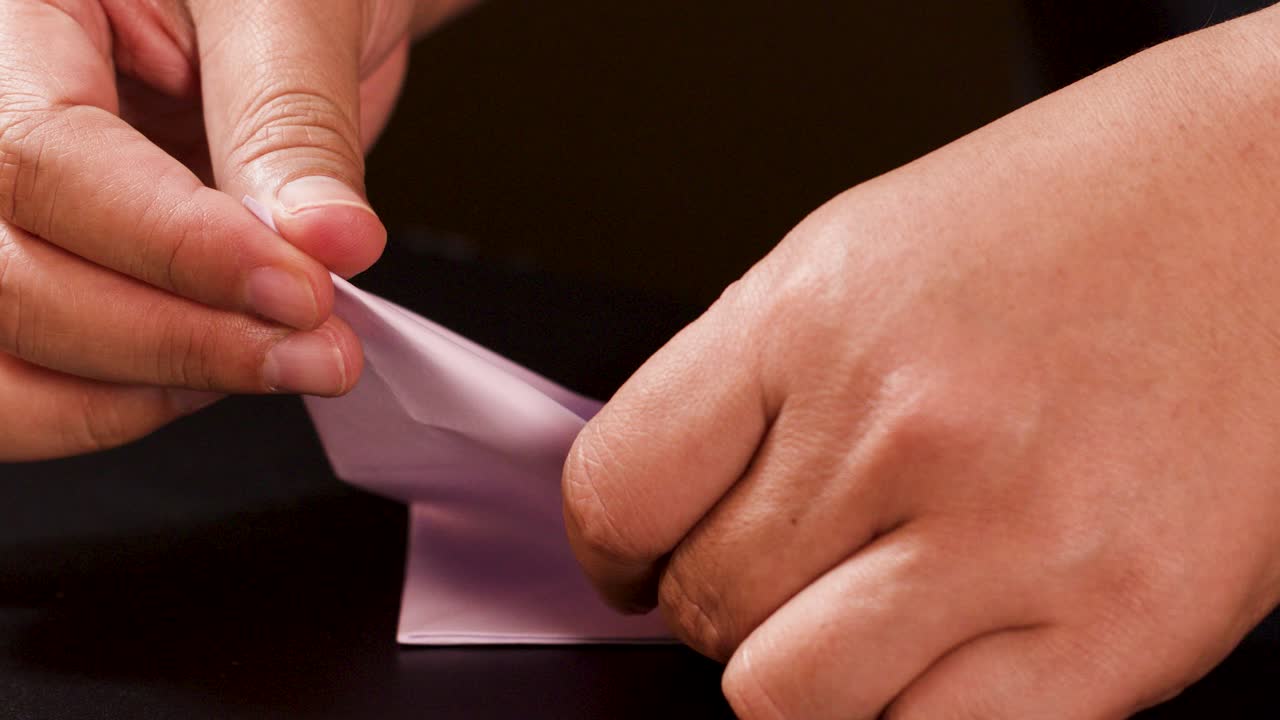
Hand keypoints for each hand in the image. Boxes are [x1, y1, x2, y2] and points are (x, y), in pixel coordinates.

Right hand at [0, 0, 472, 460]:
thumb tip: (325, 242)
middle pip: (6, 276)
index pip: (43, 159)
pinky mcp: (47, 270)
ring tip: (280, 365)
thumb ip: (293, 127)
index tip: (300, 290)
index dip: (176, 247)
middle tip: (316, 349)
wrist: (299, 2)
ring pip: (2, 353)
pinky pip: (32, 379)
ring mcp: (7, 210)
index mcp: (18, 18)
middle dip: (175, 339)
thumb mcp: (294, 9)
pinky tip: (221, 376)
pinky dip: (123, 406)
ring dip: (146, 391)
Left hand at [564, 8, 1279, 718]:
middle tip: (783, 569)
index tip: (632, 564)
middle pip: (706, 604)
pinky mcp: (1121, 630)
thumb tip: (667, 512)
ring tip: (862, 612)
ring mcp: (1014, 536)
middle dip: (721, 603)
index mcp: (817, 315)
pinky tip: (941, 646)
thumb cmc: (1072, 217)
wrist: (1274, 202)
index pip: (620, 488)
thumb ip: (750, 390)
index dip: (610, 550)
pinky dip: (908, 714)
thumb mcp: (863, 256)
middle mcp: (905, 425)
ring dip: (801, 674)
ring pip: (789, 703)